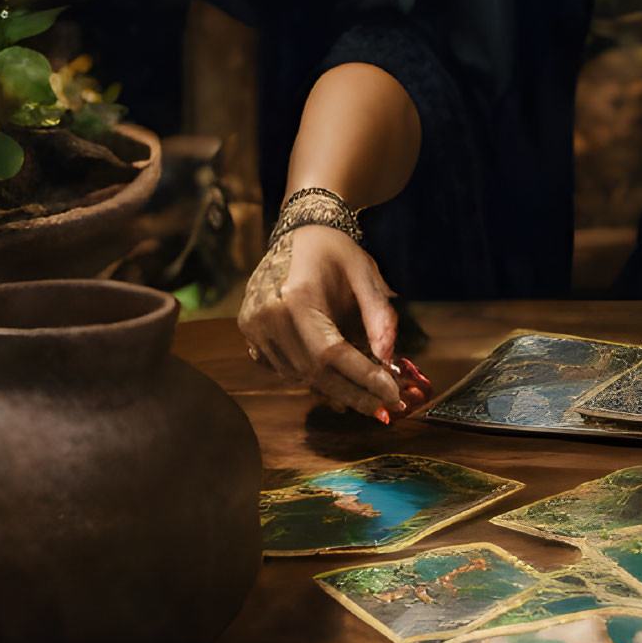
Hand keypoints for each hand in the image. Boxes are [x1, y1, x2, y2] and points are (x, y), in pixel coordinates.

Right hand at [241, 223, 407, 418]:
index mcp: (297, 297)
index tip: (393, 397)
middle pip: (314, 372)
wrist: (299, 231)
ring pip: (298, 376)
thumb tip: (388, 359)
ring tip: (369, 399)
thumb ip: (379, 316)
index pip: (333, 353)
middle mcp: (269, 315)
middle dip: (354, 395)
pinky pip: (283, 368)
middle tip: (386, 412)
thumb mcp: (366, 275)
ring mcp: (253, 325)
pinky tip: (337, 383)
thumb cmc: (336, 252)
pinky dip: (311, 379)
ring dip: (335, 391)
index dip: (364, 379)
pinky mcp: (248, 331)